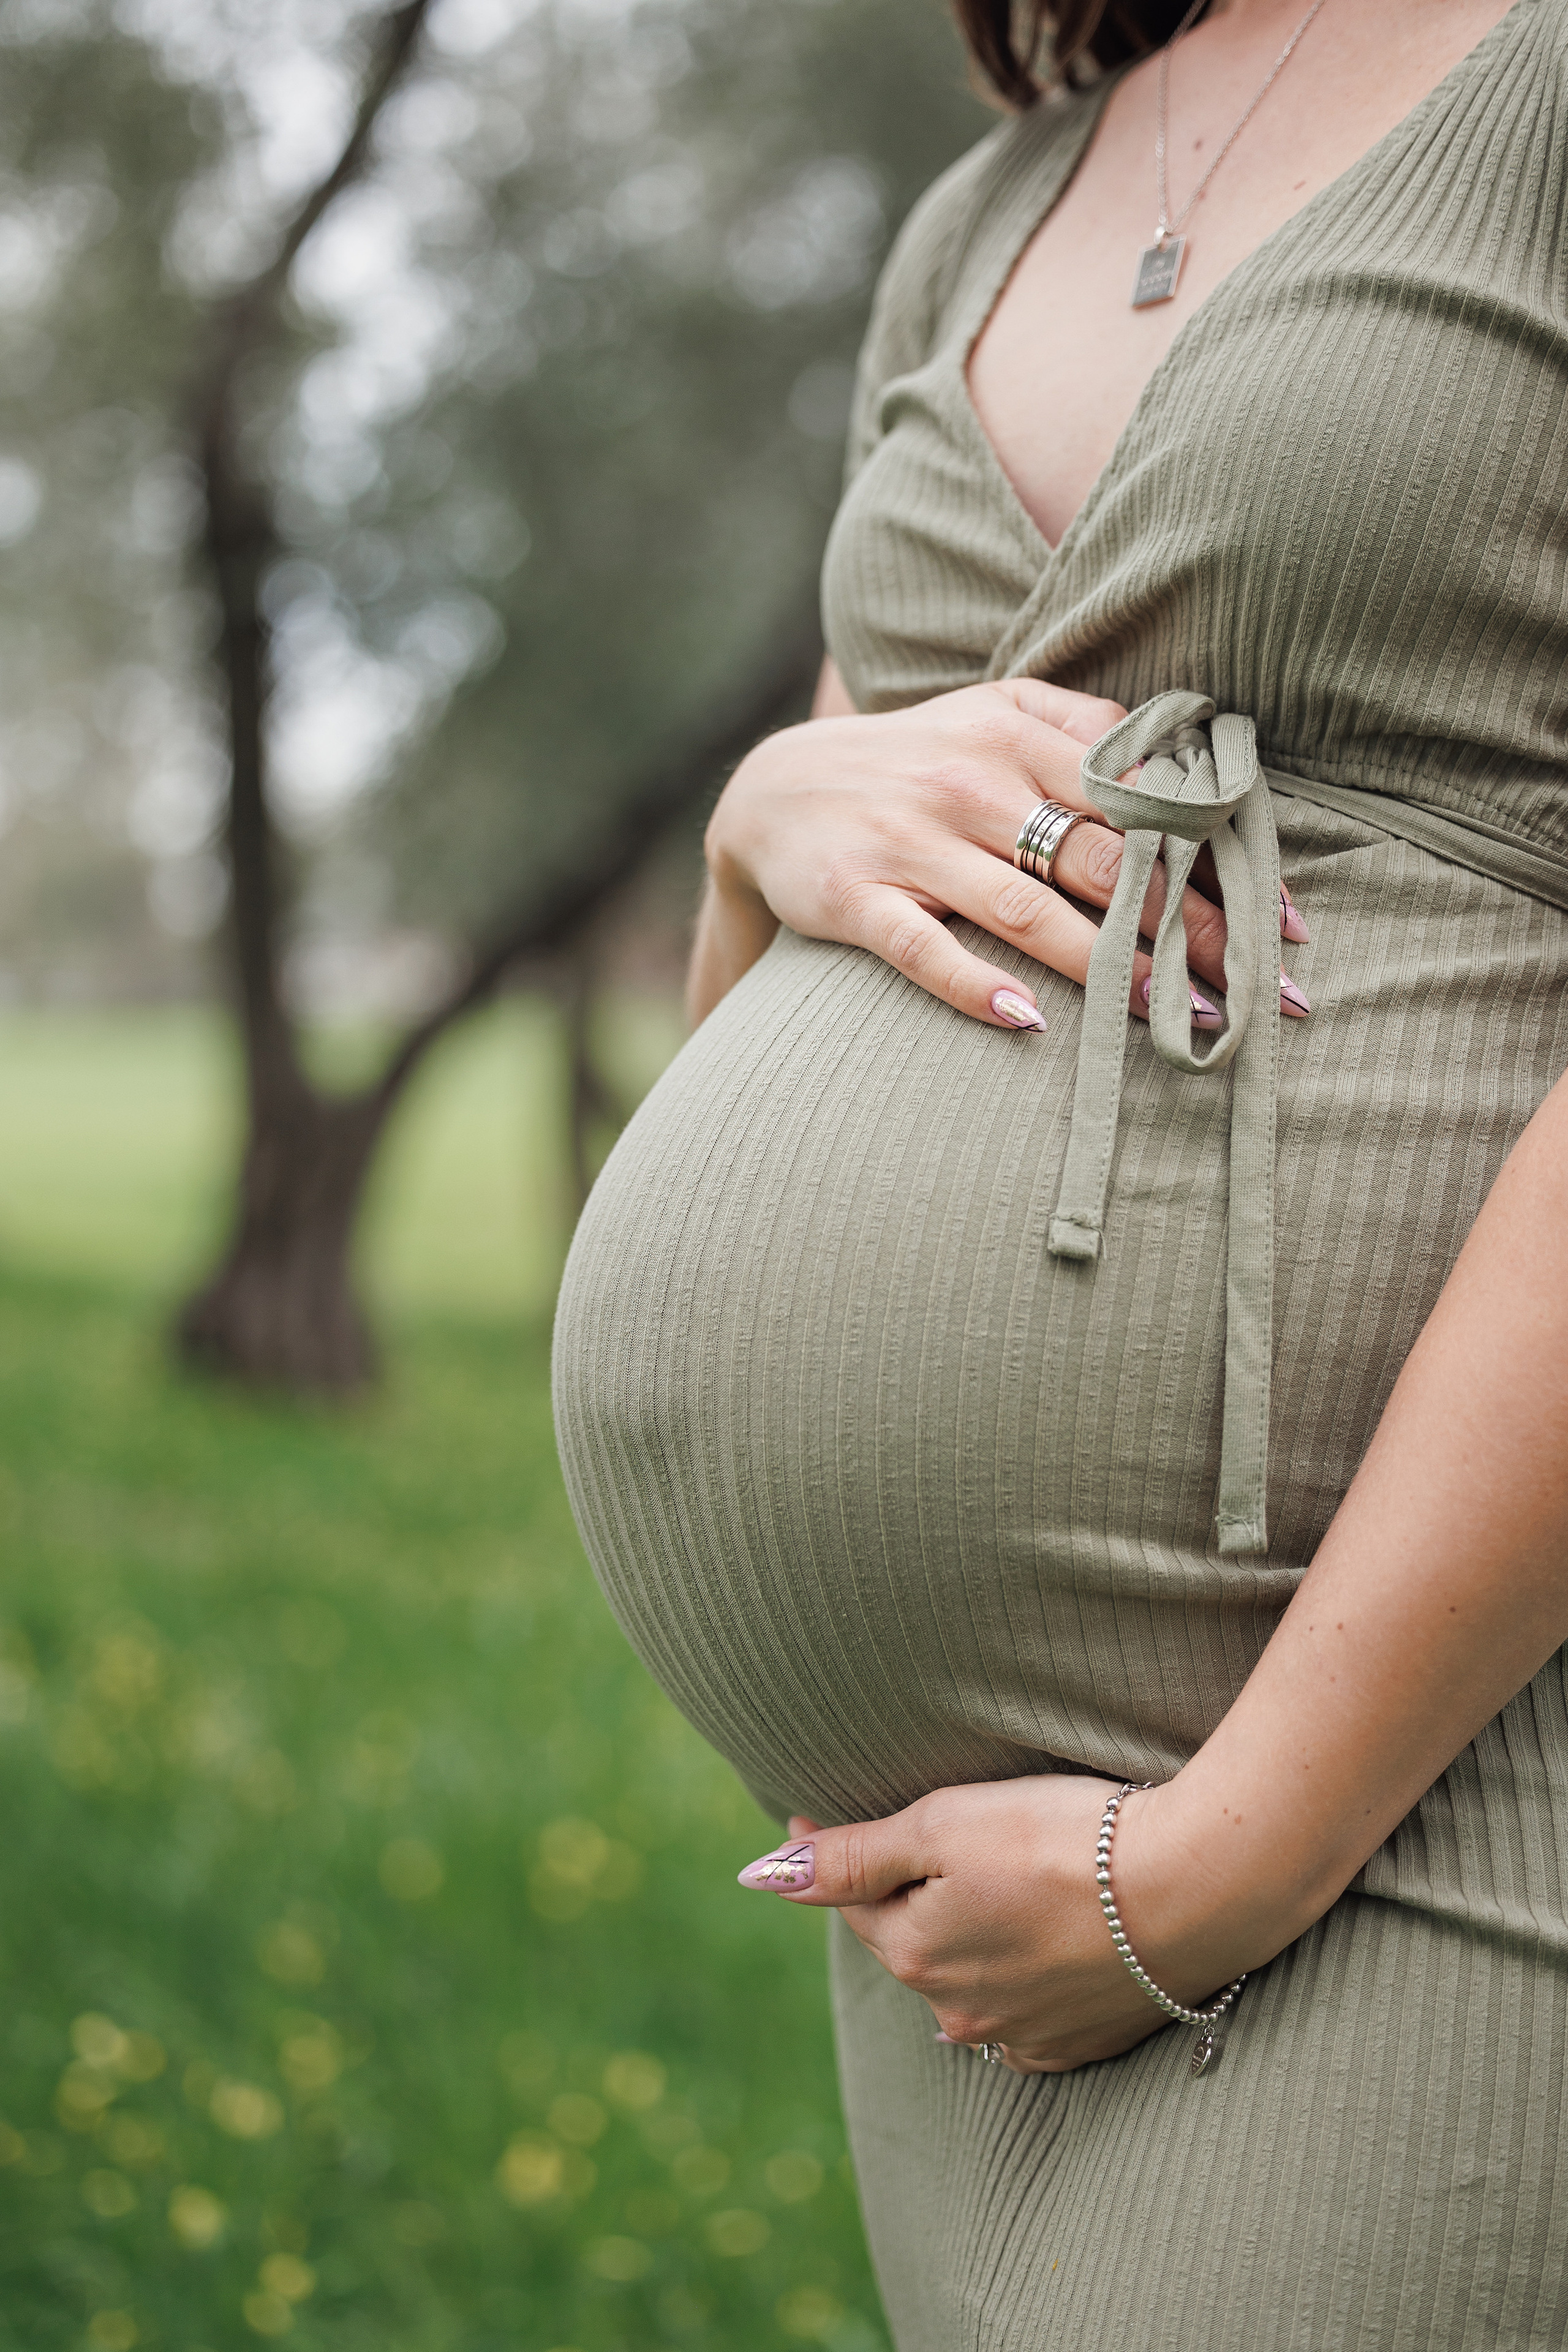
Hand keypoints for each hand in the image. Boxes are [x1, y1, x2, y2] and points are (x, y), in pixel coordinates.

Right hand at [701, 677, 1309, 1033]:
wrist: (771, 788)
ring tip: (1172, 1020)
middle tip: (1252, 994)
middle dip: (1188, 930)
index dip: (1222, 863)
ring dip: (1107, 970)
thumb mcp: (999, 715)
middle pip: (1104, 859)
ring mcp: (911, 840)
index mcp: (1021, 732)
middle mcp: (972, 780)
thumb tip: (1202, 775)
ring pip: (1026, 906)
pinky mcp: (852, 896)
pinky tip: (1029, 1022)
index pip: (1145, 800)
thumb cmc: (916, 761)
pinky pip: (922, 948)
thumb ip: (1092, 733)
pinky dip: (975, 984)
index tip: (1285, 926)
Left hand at [736, 1776, 1256, 2074]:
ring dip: (967, 1941)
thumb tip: (760, 1874)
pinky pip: (1029, 2014)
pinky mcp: (1087, 2041)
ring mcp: (1029, 2037)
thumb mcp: (941, 1826)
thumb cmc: (1061, 1840)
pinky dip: (1022, 1979)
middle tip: (916, 1847)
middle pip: (915, 1944)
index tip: (815, 1813)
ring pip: (971, 1981)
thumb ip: (851, 1856)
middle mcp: (964, 2013)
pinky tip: (1038, 1946)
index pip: (858, 1903)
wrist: (1196, 1886)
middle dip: (905, 1900)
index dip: (838, 1854)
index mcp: (919, 1957)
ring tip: (986, 1889)